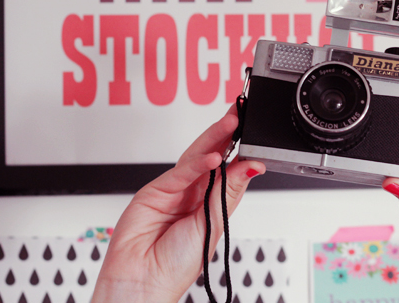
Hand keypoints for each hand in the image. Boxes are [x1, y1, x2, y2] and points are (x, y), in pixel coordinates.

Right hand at [92, 105, 265, 302]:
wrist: (142, 285)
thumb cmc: (175, 265)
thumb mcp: (214, 224)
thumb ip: (230, 191)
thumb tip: (254, 166)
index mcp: (210, 202)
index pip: (229, 167)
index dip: (241, 148)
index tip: (256, 132)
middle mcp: (192, 192)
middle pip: (212, 154)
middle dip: (228, 133)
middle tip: (243, 113)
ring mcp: (172, 190)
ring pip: (196, 156)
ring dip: (215, 138)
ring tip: (233, 122)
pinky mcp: (153, 192)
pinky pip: (180, 173)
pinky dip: (196, 164)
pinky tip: (212, 157)